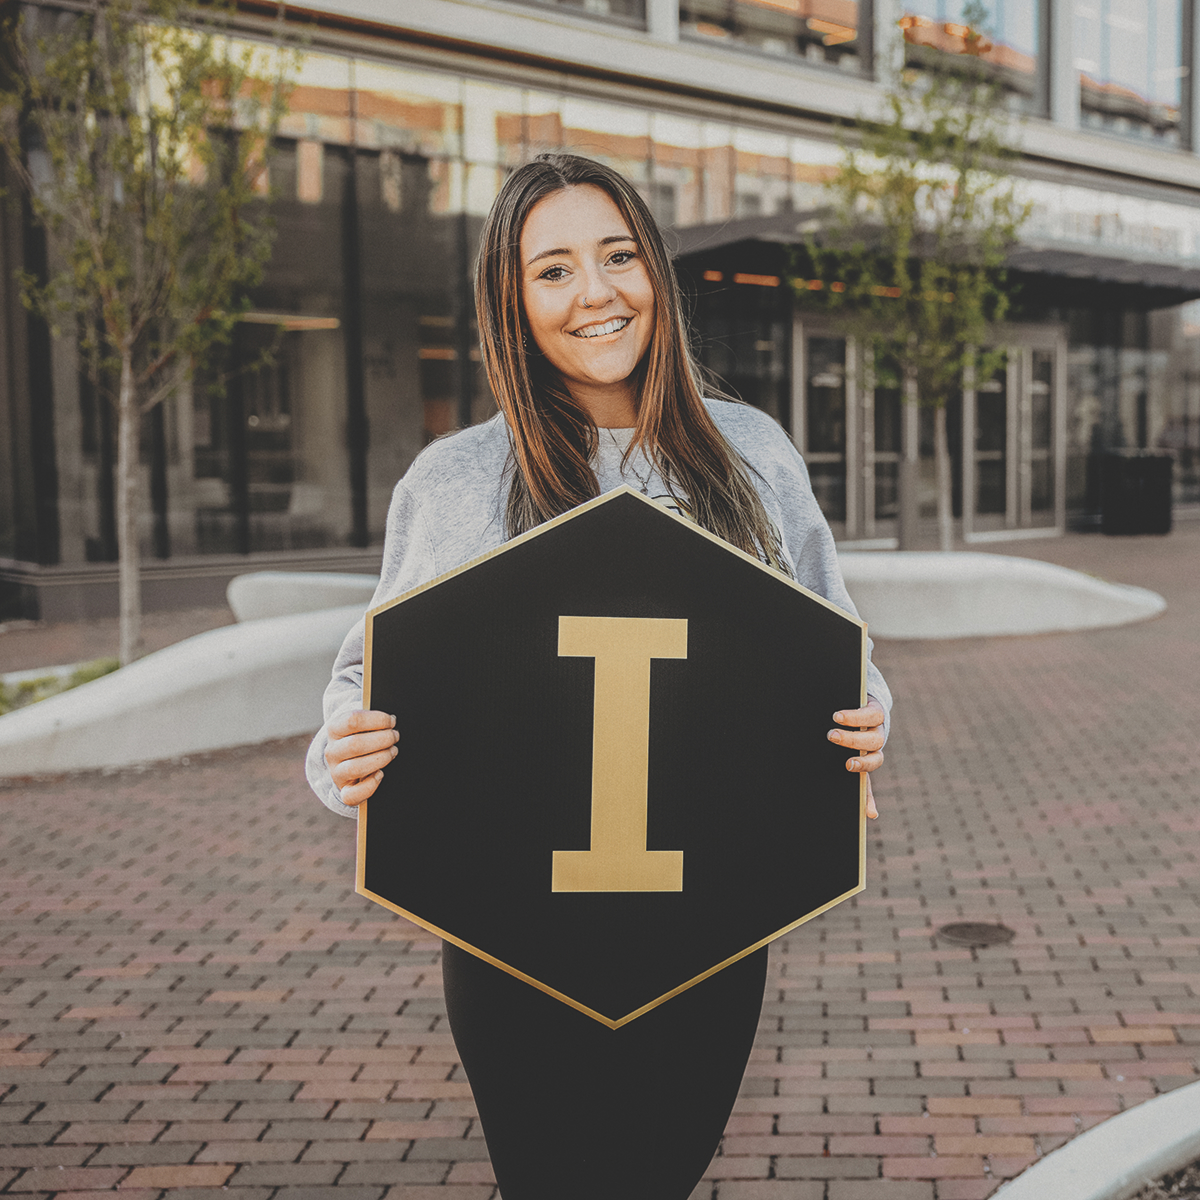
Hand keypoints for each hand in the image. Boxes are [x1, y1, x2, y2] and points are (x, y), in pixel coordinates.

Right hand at [325, 709, 397, 806]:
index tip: (391, 721)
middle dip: (383, 739)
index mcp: (334, 730)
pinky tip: (380, 774)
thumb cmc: (362, 737)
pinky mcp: (344, 790)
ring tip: (392, 751)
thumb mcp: (362, 725)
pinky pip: (351, 795)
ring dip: (380, 759)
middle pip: (355, 744)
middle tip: (395, 736)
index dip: (377, 720)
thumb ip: (373, 720)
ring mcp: (336, 772)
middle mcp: (332, 751)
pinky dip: (370, 785)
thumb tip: (391, 720)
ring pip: (355, 768)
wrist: (349, 760)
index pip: (352, 720)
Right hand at [828, 700, 885, 819]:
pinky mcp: (876, 709)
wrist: (867, 711)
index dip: (863, 768)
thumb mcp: (856, 762)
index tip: (848, 765)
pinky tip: (839, 715)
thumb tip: (872, 816)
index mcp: (871, 758)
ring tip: (833, 722)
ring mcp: (878, 727)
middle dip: (852, 742)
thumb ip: (863, 786)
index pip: (871, 767)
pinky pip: (871, 714)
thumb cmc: (856, 743)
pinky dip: (856, 715)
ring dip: (854, 727)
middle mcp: (876, 744)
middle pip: (872, 746)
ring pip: (873, 731)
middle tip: (832, 736)